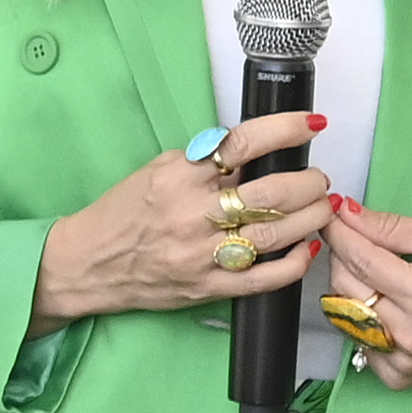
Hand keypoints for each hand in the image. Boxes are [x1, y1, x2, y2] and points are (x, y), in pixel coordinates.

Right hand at [35, 112, 331, 326]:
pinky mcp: (208, 287)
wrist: (89, 263)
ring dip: (311, 217)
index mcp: (178, 177)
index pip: (242, 144)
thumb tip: (251, 149)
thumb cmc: (123, 212)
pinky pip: (265, 278)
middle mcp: (192, 215)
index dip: (285, 130)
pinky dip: (296, 262)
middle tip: (318, 179)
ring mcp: (202, 255)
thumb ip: (202, 160)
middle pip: (271, 193)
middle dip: (308, 182)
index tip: (312, 124)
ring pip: (276, 234)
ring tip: (322, 206)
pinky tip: (308, 247)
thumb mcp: (156, 169)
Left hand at [321, 198, 411, 394]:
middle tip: (358, 240)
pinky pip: (355, 340)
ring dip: (349, 286)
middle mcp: (409, 332)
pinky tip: (383, 306)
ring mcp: (402, 358)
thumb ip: (392, 227)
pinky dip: (359, 318)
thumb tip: (346, 213)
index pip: (360, 258)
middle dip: (343, 255)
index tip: (329, 216)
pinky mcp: (398, 376)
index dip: (339, 232)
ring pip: (343, 312)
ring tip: (375, 272)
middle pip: (345, 284)